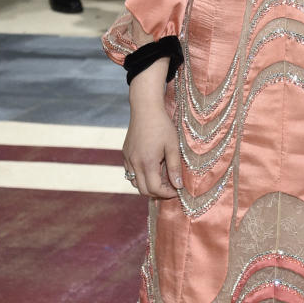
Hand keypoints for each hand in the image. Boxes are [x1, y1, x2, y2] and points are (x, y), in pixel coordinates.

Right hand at [123, 65, 181, 197]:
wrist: (145, 108)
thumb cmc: (162, 125)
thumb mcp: (173, 146)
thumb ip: (175, 167)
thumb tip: (178, 186)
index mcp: (147, 162)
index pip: (155, 189)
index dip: (167, 194)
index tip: (177, 190)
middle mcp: (134, 163)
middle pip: (143, 190)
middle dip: (158, 193)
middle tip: (171, 187)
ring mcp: (127, 159)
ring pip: (135, 183)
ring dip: (148, 185)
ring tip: (162, 178)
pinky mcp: (125, 154)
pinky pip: (130, 172)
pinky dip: (140, 176)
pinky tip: (151, 169)